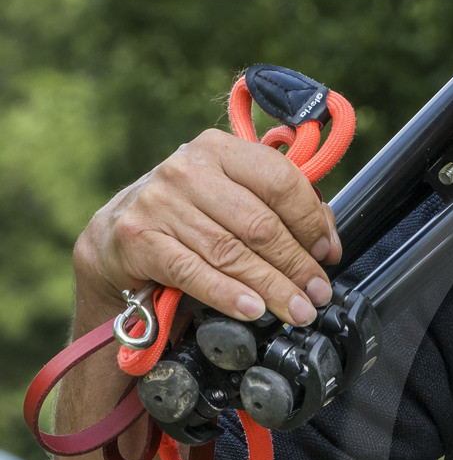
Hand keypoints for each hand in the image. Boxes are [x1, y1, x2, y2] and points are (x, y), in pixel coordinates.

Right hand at [75, 128, 341, 329]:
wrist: (117, 242)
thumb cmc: (187, 221)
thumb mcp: (231, 202)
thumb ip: (278, 210)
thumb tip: (326, 242)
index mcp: (218, 149)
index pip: (279, 180)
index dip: (311, 221)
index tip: (327, 254)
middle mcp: (186, 169)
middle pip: (259, 222)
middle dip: (295, 264)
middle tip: (317, 293)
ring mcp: (159, 202)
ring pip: (230, 251)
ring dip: (270, 286)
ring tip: (295, 310)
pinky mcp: (139, 239)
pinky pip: (193, 271)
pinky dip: (227, 293)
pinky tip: (252, 310)